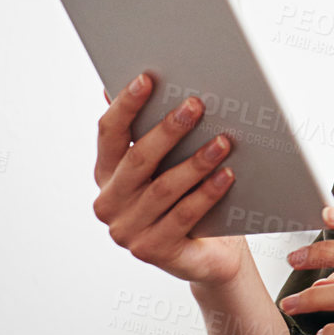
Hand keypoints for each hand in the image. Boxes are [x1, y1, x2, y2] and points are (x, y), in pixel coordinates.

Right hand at [92, 71, 246, 286]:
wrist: (208, 256)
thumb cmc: (188, 200)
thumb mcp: (169, 166)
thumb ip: (154, 134)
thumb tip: (151, 81)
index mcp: (107, 175)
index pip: (109, 134)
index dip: (126, 105)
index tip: (147, 78)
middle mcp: (110, 203)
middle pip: (138, 158)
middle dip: (168, 129)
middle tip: (196, 105)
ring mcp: (128, 231)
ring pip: (164, 188)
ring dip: (196, 162)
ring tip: (223, 141)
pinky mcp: (152, 250)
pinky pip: (183, 216)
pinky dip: (207, 194)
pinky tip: (227, 176)